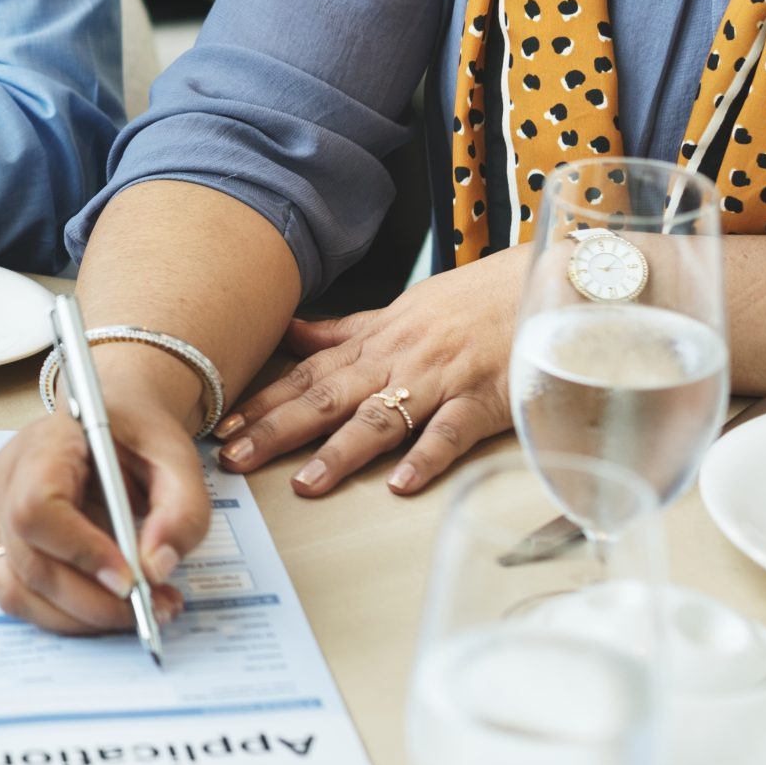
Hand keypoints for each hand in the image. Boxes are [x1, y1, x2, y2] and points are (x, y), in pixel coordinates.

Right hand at [0, 354, 206, 634]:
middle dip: (91, 601)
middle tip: (150, 609)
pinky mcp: (2, 544)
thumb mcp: (178, 458)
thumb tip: (157, 568)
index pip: (37, 506)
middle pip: (28, 559)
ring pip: (16, 589)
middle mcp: (6, 479)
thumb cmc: (139, 435)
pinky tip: (106, 610)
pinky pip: (18, 595)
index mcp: (44, 444)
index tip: (130, 579)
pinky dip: (63, 616)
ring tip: (136, 614)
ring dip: (76, 618)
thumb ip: (181, 509)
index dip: (80, 552)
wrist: (115, 423)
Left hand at [213, 248, 527, 497]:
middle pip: (328, 398)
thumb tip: (292, 335)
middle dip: (277, 429)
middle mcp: (398, 361)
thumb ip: (345, 332)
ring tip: (305, 483)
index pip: (306, 375)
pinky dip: (427, 455)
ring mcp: (441, 381)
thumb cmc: (474, 300)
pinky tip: (402, 482)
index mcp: (375, 343)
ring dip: (341, 451)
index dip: (262, 401)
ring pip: (382, 417)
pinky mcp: (485, 398)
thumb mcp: (401, 310)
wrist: (547, 281)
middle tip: (233, 459)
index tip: (219, 426)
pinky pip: (452, 430)